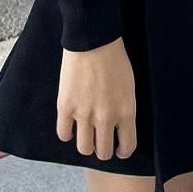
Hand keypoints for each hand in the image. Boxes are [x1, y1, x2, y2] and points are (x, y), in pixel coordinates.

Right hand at [56, 36, 136, 161]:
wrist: (93, 39)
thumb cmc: (114, 57)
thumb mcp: (129, 85)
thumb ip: (124, 108)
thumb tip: (119, 126)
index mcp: (126, 111)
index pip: (127, 146)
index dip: (123, 150)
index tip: (119, 148)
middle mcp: (106, 118)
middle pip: (103, 152)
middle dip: (103, 149)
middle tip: (100, 141)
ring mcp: (84, 114)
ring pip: (84, 148)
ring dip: (85, 143)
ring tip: (85, 133)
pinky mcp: (66, 107)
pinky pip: (63, 134)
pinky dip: (67, 132)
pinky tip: (70, 124)